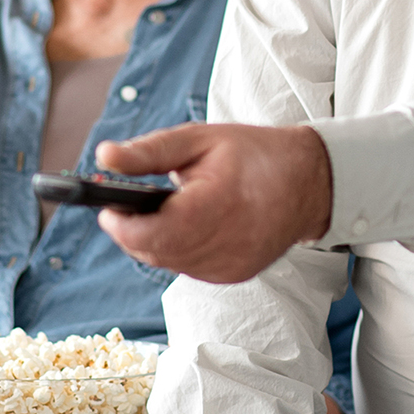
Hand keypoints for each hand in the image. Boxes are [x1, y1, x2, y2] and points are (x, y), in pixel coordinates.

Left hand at [94, 123, 332, 283]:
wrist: (309, 181)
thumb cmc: (253, 154)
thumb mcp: (199, 139)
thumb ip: (149, 151)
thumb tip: (103, 156)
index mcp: (215, 205)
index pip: (151, 233)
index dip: (121, 225)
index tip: (106, 208)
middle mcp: (225, 243)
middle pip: (155, 251)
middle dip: (133, 232)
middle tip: (126, 207)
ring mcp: (231, 265)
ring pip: (169, 263)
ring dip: (154, 242)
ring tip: (159, 212)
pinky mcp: (234, 275)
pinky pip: (189, 268)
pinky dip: (178, 250)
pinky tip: (187, 227)